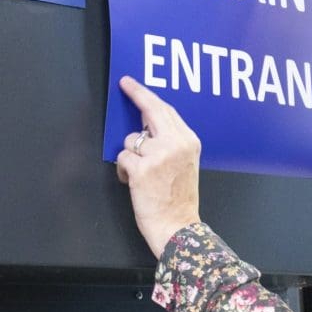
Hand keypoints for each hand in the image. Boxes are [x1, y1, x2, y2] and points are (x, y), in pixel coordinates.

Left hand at [114, 76, 202, 257]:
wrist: (178, 226)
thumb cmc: (179, 199)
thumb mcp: (186, 163)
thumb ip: (171, 141)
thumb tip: (147, 124)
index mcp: (189, 141)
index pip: (166, 109)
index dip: (147, 95)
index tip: (132, 85)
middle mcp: (175, 143)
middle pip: (151, 110)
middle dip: (136, 95)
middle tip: (125, 86)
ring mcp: (158, 155)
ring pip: (131, 139)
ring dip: (130, 154)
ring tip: (140, 172)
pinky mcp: (141, 169)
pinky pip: (122, 157)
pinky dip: (123, 169)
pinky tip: (132, 181)